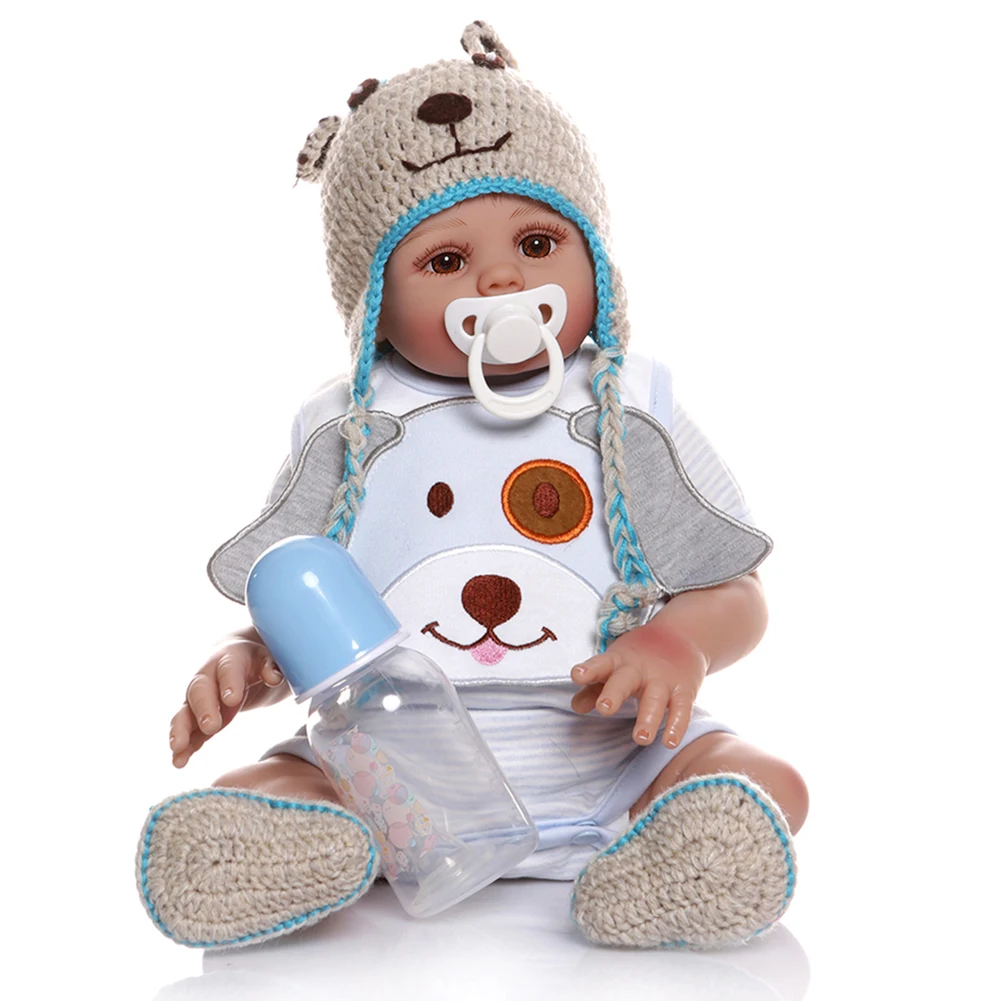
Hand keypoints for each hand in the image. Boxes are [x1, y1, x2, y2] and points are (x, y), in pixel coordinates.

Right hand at [169, 637, 284, 766]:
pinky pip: (187, 731)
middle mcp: (208, 676)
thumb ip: (271, 667)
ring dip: (181, 729)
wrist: (236, 657)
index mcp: (230, 658)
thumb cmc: (255, 659)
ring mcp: (200, 697)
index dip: (229, 682)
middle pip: (200, 690)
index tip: (232, 699)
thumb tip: (273, 677)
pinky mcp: (197, 717)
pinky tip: (179, 761)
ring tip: (178, 747)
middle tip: (211, 726)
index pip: (228, 668)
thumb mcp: (268, 659)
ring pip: (185, 711)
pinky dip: (184, 746)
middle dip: (204, 708)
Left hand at [569, 622, 707, 747]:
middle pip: (625, 680)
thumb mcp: (614, 665)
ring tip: (641, 738)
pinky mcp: (684, 690)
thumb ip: (593, 688)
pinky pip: (682, 709)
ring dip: (648, 718)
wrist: (682, 634)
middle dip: (614, 693)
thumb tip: (576, 707)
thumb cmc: (638, 656)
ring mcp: (662, 679)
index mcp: (618, 661)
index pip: (601, 664)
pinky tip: (670, 742)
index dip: (589, 670)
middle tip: (604, 708)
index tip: (577, 675)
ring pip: (655, 698)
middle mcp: (639, 669)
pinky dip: (676, 726)